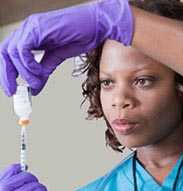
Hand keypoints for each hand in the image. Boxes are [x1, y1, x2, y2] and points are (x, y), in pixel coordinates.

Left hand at [0, 0, 133, 95]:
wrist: (94, 28)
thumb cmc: (78, 38)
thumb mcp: (56, 59)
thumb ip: (43, 72)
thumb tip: (34, 88)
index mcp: (30, 37)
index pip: (10, 55)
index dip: (8, 73)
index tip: (12, 89)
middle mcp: (28, 31)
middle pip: (5, 53)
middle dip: (7, 75)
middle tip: (13, 90)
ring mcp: (32, 27)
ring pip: (12, 52)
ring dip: (24, 73)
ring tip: (36, 82)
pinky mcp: (38, 28)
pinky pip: (23, 49)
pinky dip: (29, 64)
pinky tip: (39, 71)